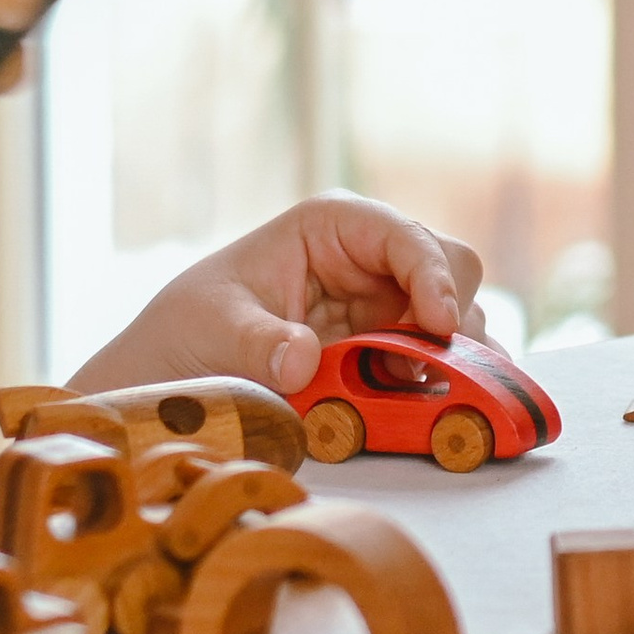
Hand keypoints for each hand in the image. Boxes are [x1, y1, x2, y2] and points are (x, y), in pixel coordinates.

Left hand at [68, 192, 486, 398]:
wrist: (176, 368)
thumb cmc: (192, 325)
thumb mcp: (215, 328)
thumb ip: (259, 343)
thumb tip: (301, 361)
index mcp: (330, 225)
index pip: (404, 234)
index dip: (432, 274)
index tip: (438, 324)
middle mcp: (370, 258)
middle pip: (452, 269)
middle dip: (453, 315)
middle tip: (433, 367)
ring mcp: (386, 305)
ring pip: (458, 319)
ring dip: (450, 357)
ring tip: (415, 393)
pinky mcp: (391, 350)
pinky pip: (441, 361)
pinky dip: (445, 384)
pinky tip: (422, 407)